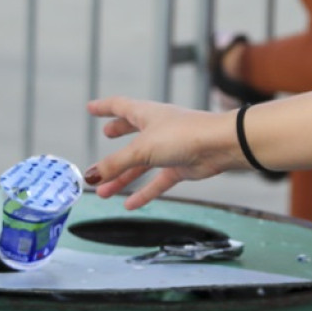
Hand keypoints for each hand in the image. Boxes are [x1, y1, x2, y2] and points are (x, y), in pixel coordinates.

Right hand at [84, 97, 244, 207]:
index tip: (91, 108)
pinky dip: (144, 192)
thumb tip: (91, 176)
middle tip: (105, 137)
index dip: (104, 107)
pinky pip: (157, 181)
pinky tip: (130, 204)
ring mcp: (170, 148)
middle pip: (133, 131)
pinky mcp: (180, 166)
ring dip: (123, 177)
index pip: (119, 106)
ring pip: (141, 163)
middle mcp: (157, 128)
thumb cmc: (184, 135)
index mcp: (146, 114)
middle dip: (119, 134)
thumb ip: (115, 164)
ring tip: (103, 191)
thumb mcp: (142, 149)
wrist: (220, 145)